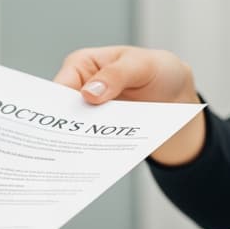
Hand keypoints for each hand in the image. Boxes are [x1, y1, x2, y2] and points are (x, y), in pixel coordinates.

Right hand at [54, 45, 205, 163]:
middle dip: (61, 129)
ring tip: (73, 161)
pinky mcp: (101, 131)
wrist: (177, 94)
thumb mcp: (142, 65)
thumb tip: (89, 93)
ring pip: (75, 132)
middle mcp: (80, 88)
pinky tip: (94, 163)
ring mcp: (90, 112)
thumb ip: (116, 75)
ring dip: (75, 146)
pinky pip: (93, 144)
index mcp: (81, 65)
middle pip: (62, 113)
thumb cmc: (158, 69)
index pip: (60, 86)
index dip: (53, 106)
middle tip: (60, 149)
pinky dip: (93, 153)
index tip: (52, 125)